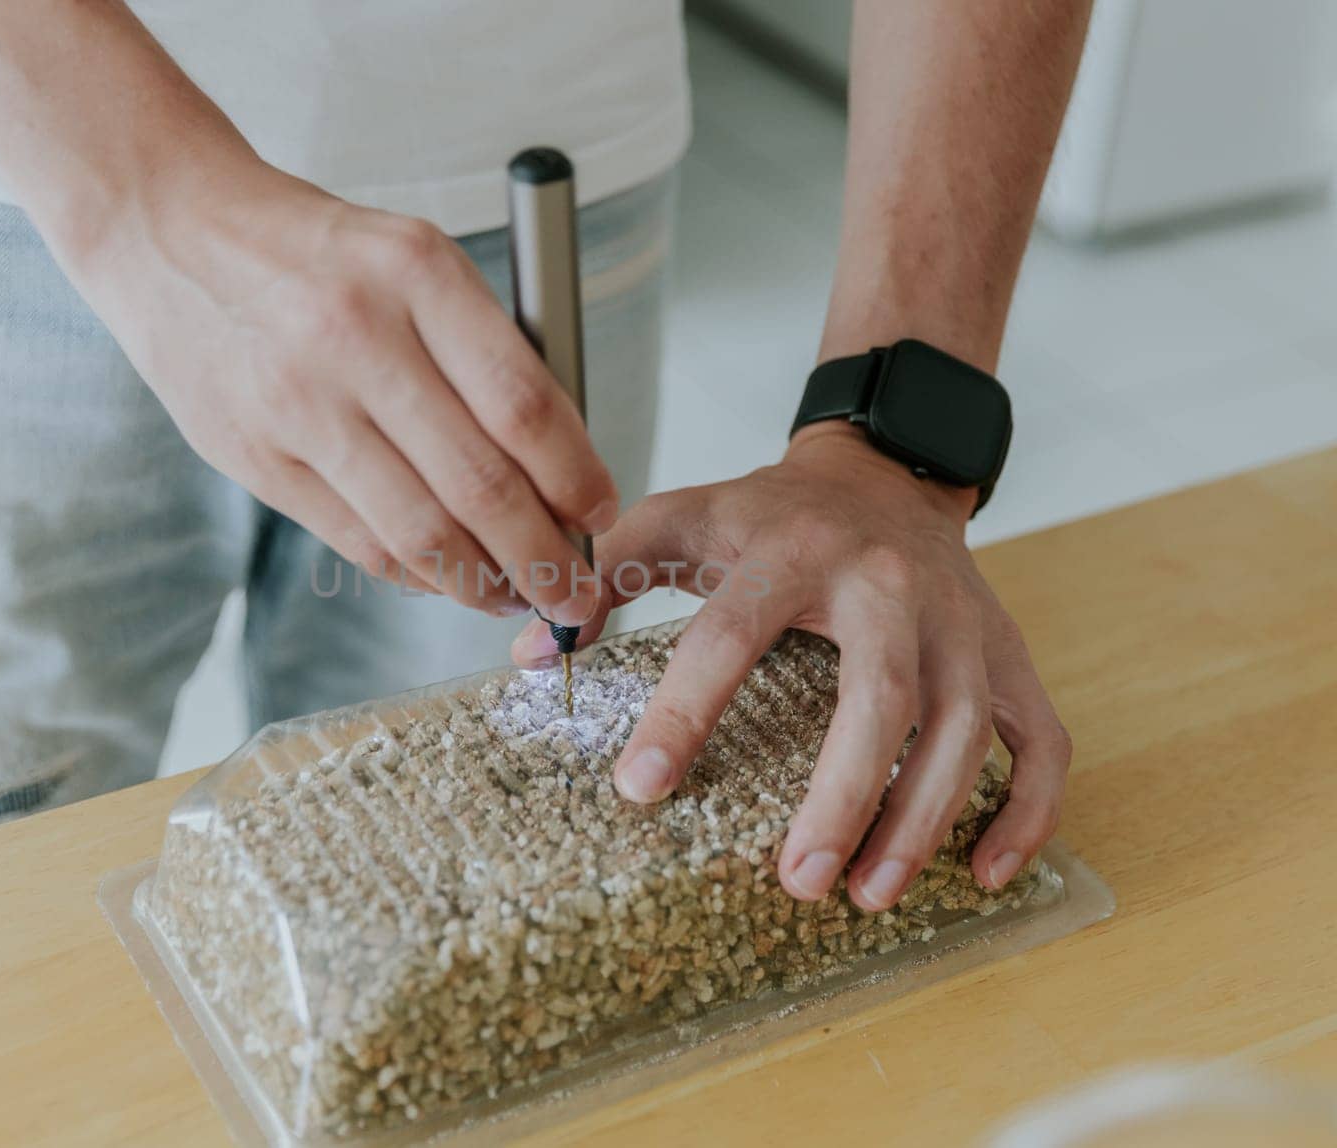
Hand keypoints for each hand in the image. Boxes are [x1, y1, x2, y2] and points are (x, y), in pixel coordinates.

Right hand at [70, 160, 613, 623]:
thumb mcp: (414, 259)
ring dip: (484, 584)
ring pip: (421, 532)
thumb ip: (482, 350)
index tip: (600, 516)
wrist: (169, 233)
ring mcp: (298, 403)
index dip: (576, 477)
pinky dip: (417, 574)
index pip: (524, 403)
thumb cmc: (319, 254)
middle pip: (481, 484)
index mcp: (417, 273)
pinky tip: (448, 578)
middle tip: (577, 595)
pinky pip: (360, 543)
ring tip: (519, 598)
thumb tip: (558, 469)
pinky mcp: (256, 457)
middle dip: (545, 558)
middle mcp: (357, 337)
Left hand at [511, 422, 1071, 909]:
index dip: (684, 711)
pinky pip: (1039, 737)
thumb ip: (606, 573)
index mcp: (791, 551)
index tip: (641, 789)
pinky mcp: (1007, 653)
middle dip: (841, 795)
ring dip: (922, 819)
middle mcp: (886, 585)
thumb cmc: (770, 515)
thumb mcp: (682, 520)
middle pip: (880, 695)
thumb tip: (534, 651)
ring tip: (868, 894)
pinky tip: (986, 872)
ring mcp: (961, 621)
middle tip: (794, 882)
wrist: (883, 472)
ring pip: (962, 727)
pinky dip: (1026, 810)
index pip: (731, 634)